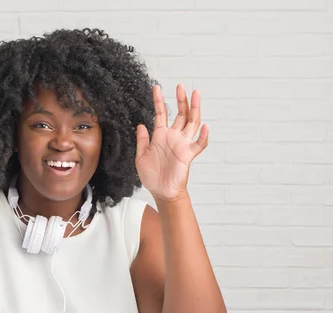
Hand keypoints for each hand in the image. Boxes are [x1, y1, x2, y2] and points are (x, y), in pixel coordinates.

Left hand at [135, 84, 208, 201]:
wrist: (161, 191)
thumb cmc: (151, 175)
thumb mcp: (141, 156)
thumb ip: (142, 140)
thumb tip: (141, 124)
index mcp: (160, 135)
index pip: (161, 113)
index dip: (158, 100)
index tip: (156, 87)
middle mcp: (173, 136)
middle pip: (180, 113)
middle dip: (181, 99)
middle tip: (180, 86)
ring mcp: (182, 144)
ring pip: (192, 122)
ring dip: (194, 108)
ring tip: (195, 94)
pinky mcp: (188, 154)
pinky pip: (199, 144)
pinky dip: (204, 136)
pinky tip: (206, 127)